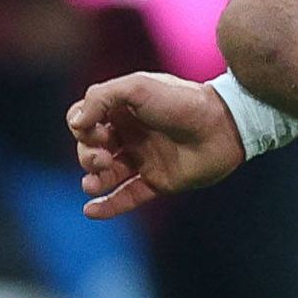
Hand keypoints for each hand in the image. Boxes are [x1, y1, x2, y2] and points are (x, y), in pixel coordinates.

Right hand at [70, 73, 246, 218]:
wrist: (222, 127)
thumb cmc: (181, 102)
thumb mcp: (137, 87)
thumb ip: (100, 98)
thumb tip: (75, 123)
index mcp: (123, 109)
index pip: (85, 121)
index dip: (82, 128)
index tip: (94, 130)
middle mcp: (131, 134)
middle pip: (91, 149)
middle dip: (87, 155)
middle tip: (103, 157)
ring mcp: (144, 159)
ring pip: (105, 174)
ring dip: (93, 180)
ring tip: (94, 182)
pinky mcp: (158, 182)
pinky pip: (127, 196)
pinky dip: (108, 206)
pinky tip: (90, 211)